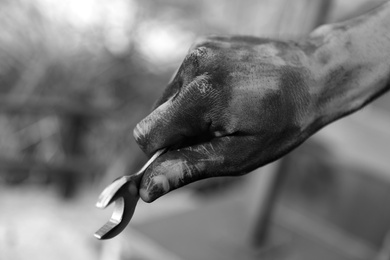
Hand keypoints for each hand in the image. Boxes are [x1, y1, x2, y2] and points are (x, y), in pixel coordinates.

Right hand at [133, 36, 323, 201]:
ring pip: (168, 99)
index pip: (147, 134)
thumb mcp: (240, 154)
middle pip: (156, 116)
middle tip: (216, 133)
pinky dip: (195, 95)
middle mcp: (195, 65)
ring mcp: (199, 50)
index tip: (188, 156)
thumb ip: (190, 166)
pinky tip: (225, 96)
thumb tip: (149, 186)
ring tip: (225, 112)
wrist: (314, 75)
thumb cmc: (284, 121)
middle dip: (178, 133)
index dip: (162, 154)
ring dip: (187, 114)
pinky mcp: (204, 44)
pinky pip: (182, 81)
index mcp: (203, 95)